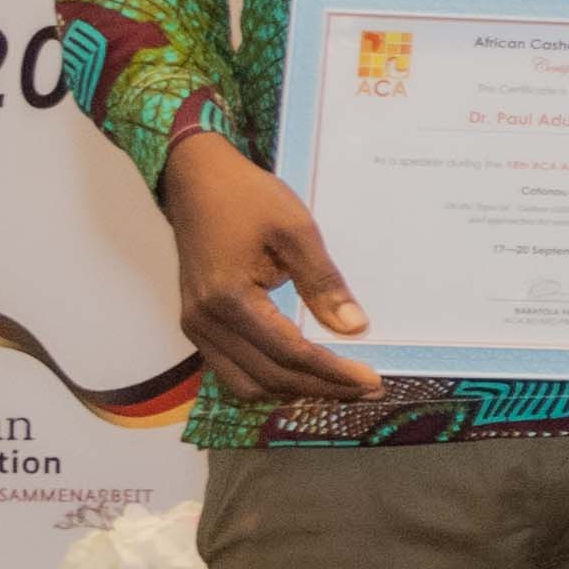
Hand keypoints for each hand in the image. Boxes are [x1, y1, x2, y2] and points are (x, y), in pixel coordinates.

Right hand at [156, 133, 386, 409]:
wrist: (195, 178)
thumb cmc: (246, 197)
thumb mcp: (296, 230)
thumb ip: (323, 282)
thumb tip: (354, 328)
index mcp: (228, 299)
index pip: (289, 354)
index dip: (334, 373)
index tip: (373, 381)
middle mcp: (205, 322)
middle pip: (269, 378)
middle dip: (321, 388)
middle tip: (368, 388)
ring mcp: (196, 327)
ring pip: (246, 384)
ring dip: (294, 390)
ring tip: (339, 384)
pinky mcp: (198, 324)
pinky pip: (233, 369)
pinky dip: (269, 378)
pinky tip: (303, 371)